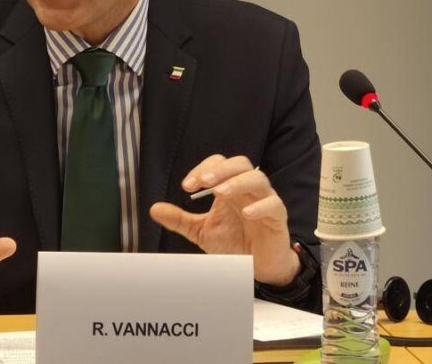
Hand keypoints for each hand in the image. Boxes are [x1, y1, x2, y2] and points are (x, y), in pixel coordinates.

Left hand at [149, 154, 299, 285]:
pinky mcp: (277, 218)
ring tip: (220, 193)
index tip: (186, 186)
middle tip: (203, 182)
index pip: (219, 164)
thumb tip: (154, 209)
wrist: (258, 267)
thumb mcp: (201, 231)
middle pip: (240, 163)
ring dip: (237, 183)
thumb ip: (180, 219)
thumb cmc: (235, 243)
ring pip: (257, 179)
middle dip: (220, 170)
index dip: (203, 169)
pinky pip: (274, 205)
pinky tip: (246, 213)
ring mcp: (265, 201)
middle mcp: (247, 190)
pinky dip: (260, 206)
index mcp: (230, 187)